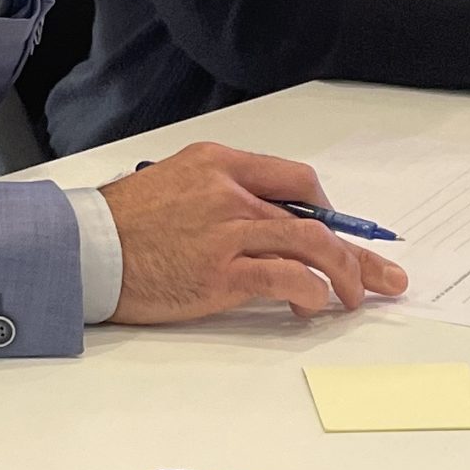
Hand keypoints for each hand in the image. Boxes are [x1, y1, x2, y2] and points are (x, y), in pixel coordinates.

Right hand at [101, 143, 408, 323]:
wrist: (83, 249)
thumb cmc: (120, 224)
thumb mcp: (172, 184)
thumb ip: (218, 196)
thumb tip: (260, 225)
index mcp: (219, 163)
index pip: (293, 179)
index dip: (325, 210)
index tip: (339, 232)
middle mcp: (230, 191)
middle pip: (314, 217)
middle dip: (357, 249)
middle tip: (386, 274)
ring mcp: (229, 231)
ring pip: (312, 246)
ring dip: (345, 274)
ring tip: (356, 298)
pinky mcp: (223, 272)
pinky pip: (286, 278)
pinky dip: (310, 292)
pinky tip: (313, 306)